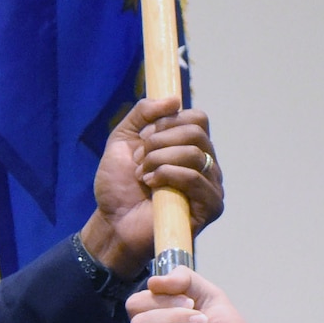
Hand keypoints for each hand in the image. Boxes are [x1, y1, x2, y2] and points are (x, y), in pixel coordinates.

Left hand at [81, 97, 223, 277]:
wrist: (112, 223)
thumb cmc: (119, 187)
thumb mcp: (122, 139)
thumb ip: (143, 113)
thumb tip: (174, 99)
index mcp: (190, 147)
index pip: (197, 118)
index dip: (168, 121)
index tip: (143, 138)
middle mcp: (206, 165)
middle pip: (196, 132)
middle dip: (159, 142)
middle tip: (139, 160)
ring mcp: (211, 186)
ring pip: (195, 154)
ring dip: (159, 160)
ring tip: (141, 175)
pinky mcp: (210, 207)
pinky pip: (196, 178)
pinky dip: (169, 175)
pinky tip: (151, 185)